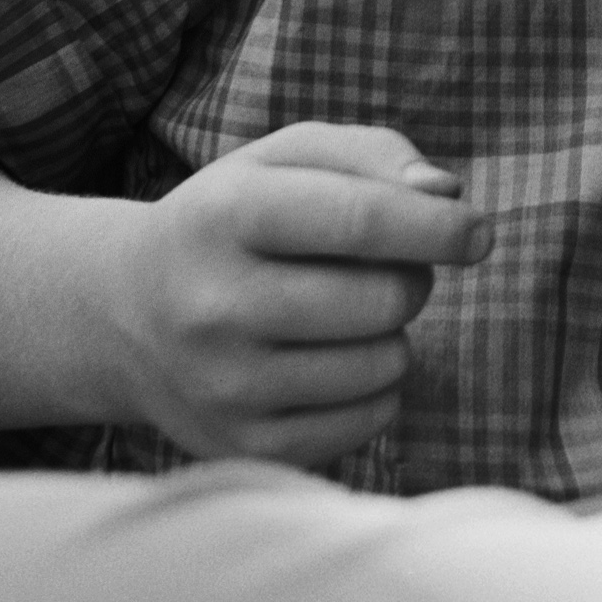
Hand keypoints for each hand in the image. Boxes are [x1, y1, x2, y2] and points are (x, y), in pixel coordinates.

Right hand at [106, 123, 491, 467]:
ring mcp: (223, 386)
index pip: (360, 221)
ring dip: (393, 334)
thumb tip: (446, 192)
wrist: (123, 314)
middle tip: (383, 270)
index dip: (439, 226)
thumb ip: (375, 153)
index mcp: (227, 214)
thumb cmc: (235, 218)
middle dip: (411, 277)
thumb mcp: (287, 157)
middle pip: (385, 299)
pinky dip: (377, 388)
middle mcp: (215, 304)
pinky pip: (369, 420)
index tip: (479, 233)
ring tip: (345, 315)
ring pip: (384, 364)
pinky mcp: (241, 447)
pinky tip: (333, 361)